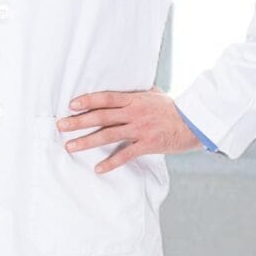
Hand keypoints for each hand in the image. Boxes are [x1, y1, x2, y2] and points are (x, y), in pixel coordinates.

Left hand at [56, 86, 202, 173]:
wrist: (195, 122)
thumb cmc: (174, 109)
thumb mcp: (156, 95)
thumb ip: (140, 92)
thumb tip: (132, 87)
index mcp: (134, 100)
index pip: (106, 98)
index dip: (87, 100)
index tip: (71, 105)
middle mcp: (134, 113)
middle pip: (101, 117)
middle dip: (78, 122)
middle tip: (60, 126)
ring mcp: (140, 129)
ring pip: (108, 136)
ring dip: (86, 142)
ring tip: (70, 147)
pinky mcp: (148, 144)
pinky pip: (125, 155)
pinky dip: (111, 163)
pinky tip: (98, 169)